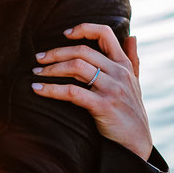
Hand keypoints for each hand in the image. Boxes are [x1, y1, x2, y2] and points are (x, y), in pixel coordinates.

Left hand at [31, 25, 152, 159]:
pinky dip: (51, 89)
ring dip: (52, 68)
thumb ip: (133, 59)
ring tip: (36, 73)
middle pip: (83, 51)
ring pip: (76, 67)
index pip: (104, 33)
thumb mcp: (136, 82)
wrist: (137, 143)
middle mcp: (119, 72)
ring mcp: (112, 88)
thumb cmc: (132, 112)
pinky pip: (72, 92)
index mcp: (124, 64)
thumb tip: (132, 37)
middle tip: (38, 58)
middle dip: (56, 52)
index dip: (83, 29)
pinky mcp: (103, 105)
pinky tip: (37, 90)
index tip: (64, 34)